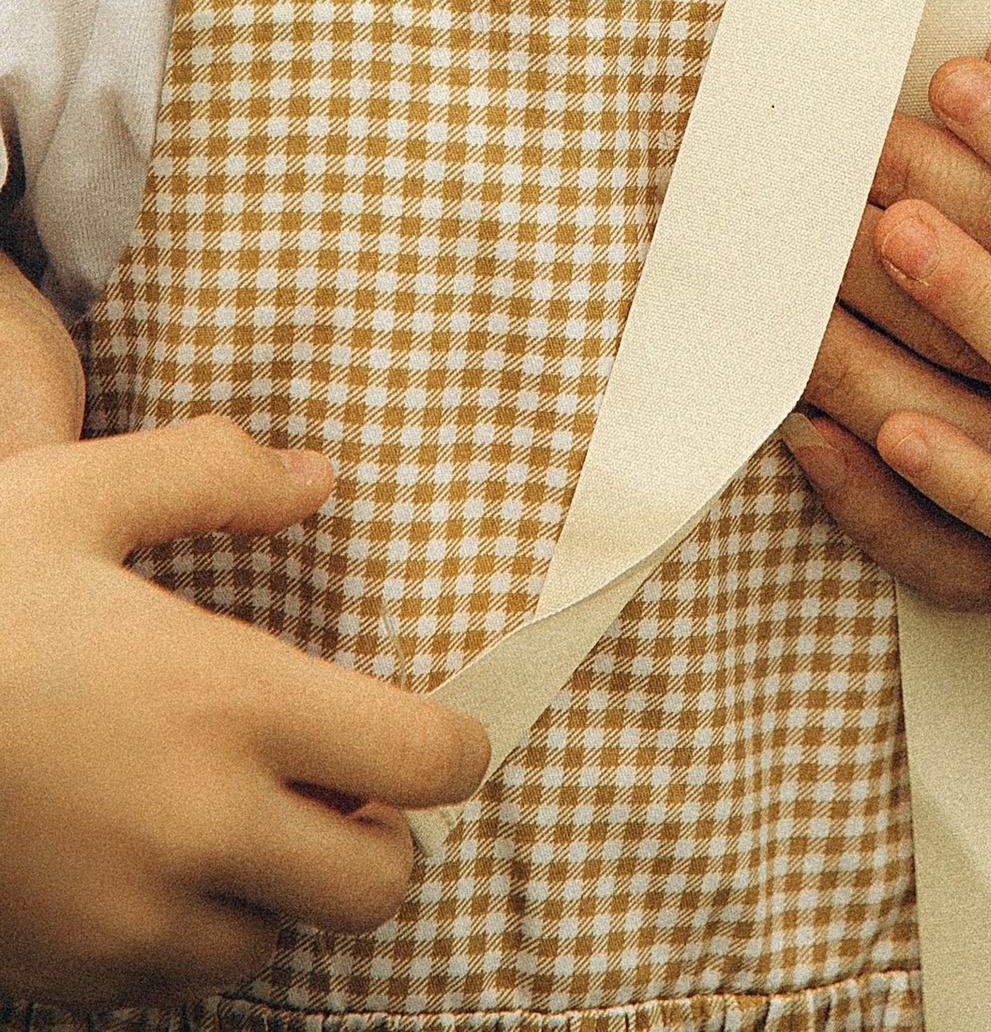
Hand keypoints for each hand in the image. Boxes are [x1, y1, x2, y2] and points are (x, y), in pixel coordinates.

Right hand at [0, 417, 490, 1004]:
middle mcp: (201, 826)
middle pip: (377, 883)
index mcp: (229, 703)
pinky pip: (180, 980)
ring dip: (278, 886)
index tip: (438, 728)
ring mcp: (134, 918)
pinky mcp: (73, 972)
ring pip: (276, 938)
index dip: (455, 745)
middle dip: (379, 834)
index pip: (423, 762)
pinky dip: (192, 930)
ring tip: (232, 814)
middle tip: (338, 783)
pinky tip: (151, 856)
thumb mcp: (80, 496)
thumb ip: (212, 473)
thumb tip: (312, 479)